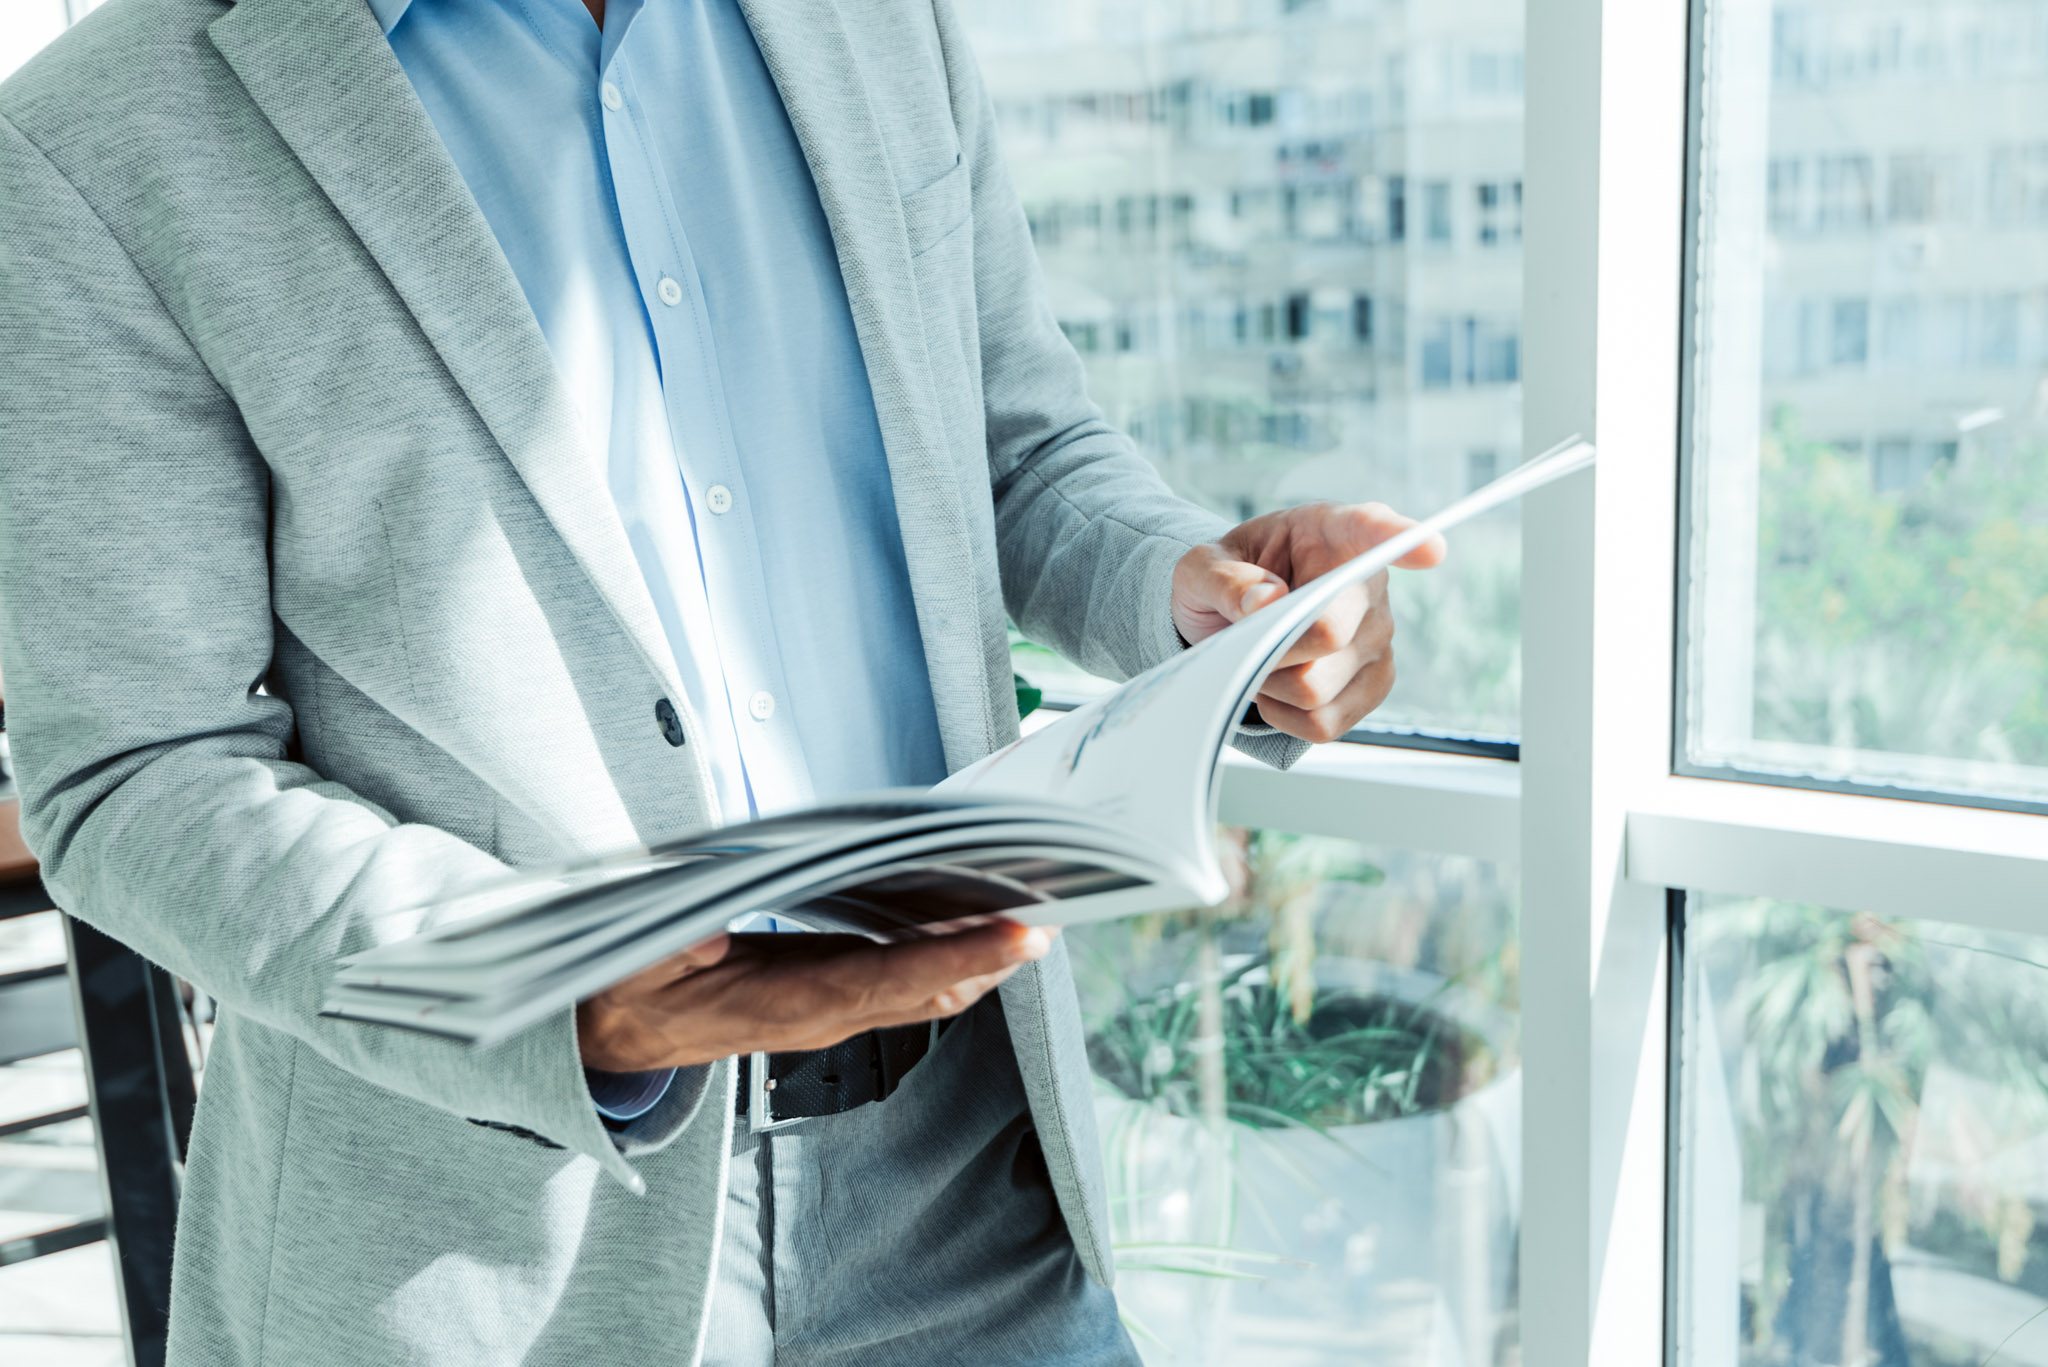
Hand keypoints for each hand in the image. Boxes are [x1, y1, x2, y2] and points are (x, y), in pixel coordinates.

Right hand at [575, 922, 1052, 1071]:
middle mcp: (816, 1016)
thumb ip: (671, 945)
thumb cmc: (625, 988)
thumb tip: (711, 928)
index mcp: (778, 1005)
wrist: (609, 1037)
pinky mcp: (824, 1000)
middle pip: (924, 990)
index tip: (1015, 937)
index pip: (883, 980)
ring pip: (921, 991)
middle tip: (1054, 917)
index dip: (954, 957)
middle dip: (991, 959)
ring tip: (1032, 919)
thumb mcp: (633, 963)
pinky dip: (944, 956)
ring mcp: (824, 1013)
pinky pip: (899, 982)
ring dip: (979, 961)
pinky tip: (973, 929)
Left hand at [1171, 502, 1446, 743]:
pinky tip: (1276, 688)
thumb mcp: (1202, 567)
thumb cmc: (1229, 580)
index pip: (1373, 529)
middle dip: (1269, 649)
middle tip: (1245, 638)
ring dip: (1271, 685)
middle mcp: (1369, 584)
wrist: (1234, 618)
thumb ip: (1224, 579)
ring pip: (1318, 688)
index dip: (1402, 539)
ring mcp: (1379, 638)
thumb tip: (1265, 600)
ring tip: (1259, 657)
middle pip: (1327, 634)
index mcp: (1331, 532)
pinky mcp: (1374, 686)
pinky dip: (1285, 716)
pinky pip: (1325, 723)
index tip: (1429, 548)